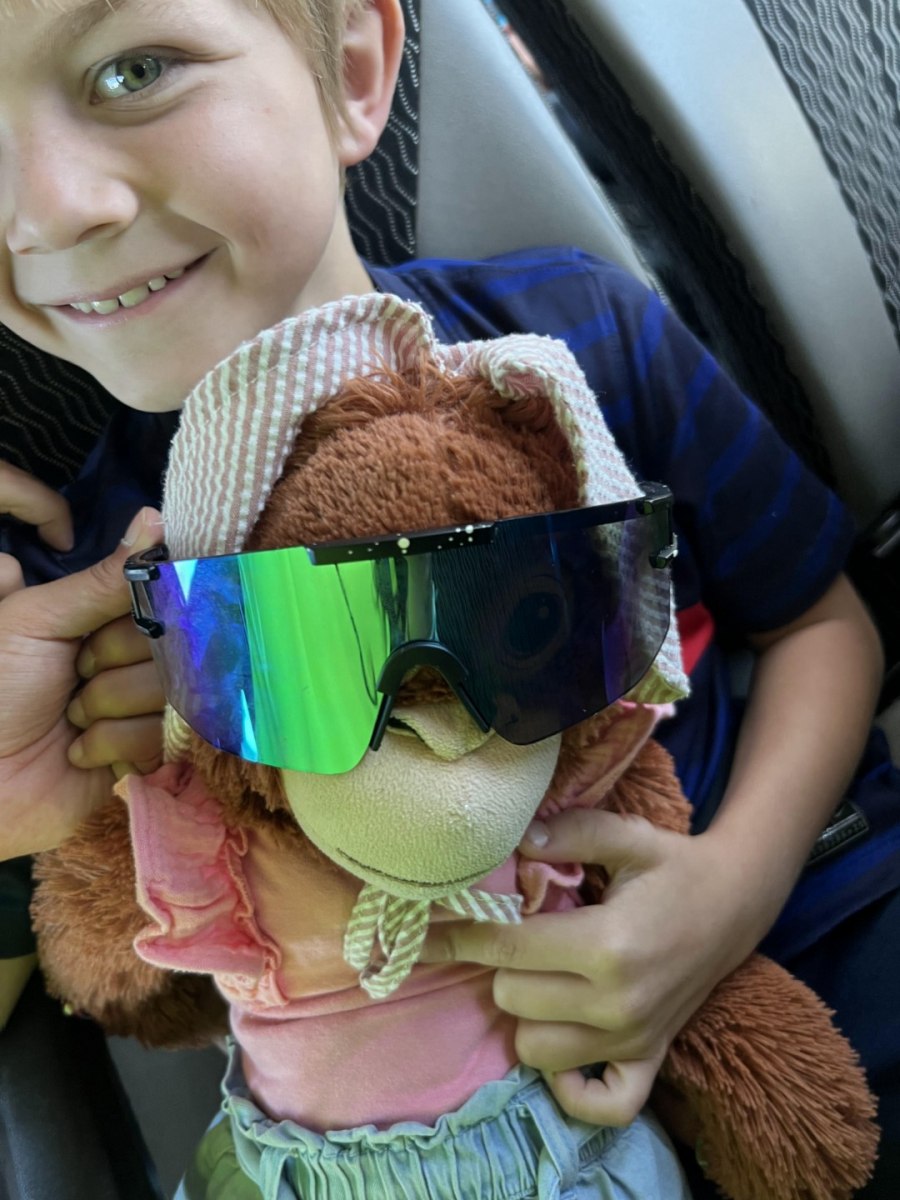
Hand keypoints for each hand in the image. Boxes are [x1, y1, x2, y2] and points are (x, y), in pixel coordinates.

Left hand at [0, 466, 163, 858]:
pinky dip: (112, 744)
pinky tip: (80, 752)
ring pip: (168, 690)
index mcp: (106, 618)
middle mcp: (132, 656)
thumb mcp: (38, 621)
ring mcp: (144, 705)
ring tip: (70, 720)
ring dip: (107, 709)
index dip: (137, 613)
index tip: (97, 630)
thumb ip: (104, 579)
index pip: (163, 596)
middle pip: (172, 644)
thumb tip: (154, 517)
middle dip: (112, 665)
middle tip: (70, 678)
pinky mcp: (149, 751)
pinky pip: (161, 734)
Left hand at [420, 808, 757, 1126]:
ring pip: (534, 1048)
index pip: (508, 948)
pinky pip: (595, 1102)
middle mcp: (616, 1003)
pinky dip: (569, 1082)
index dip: (459, 935)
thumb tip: (515, 841)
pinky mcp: (646, 1060)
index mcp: (608, 945)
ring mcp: (631, 1039)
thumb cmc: (674, 867)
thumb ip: (570, 832)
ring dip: (527, 1011)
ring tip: (545, 975)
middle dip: (503, 963)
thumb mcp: (628, 836)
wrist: (736, 903)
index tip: (422, 930)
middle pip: (512, 998)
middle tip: (519, 935)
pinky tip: (564, 1038)